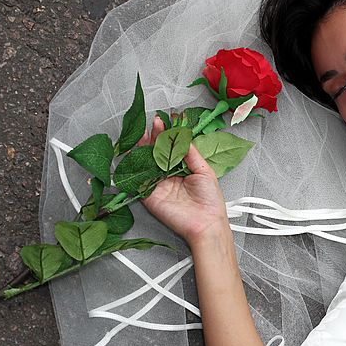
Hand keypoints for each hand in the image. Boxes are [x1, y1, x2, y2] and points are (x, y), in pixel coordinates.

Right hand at [138, 116, 229, 245]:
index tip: (164, 122)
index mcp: (182, 170)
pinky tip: (136, 151)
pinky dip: (135, 165)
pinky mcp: (148, 195)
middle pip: (156, 153)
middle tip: (154, 123)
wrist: (206, 223)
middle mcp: (168, 176)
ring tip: (145, 132)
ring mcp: (157, 184)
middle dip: (154, 137)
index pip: (170, 149)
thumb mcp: (204, 170)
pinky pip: (138, 179)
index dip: (166, 136)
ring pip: (146, 162)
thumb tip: (182, 136)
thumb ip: (191, 153)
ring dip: (144, 147)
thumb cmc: (210, 201)